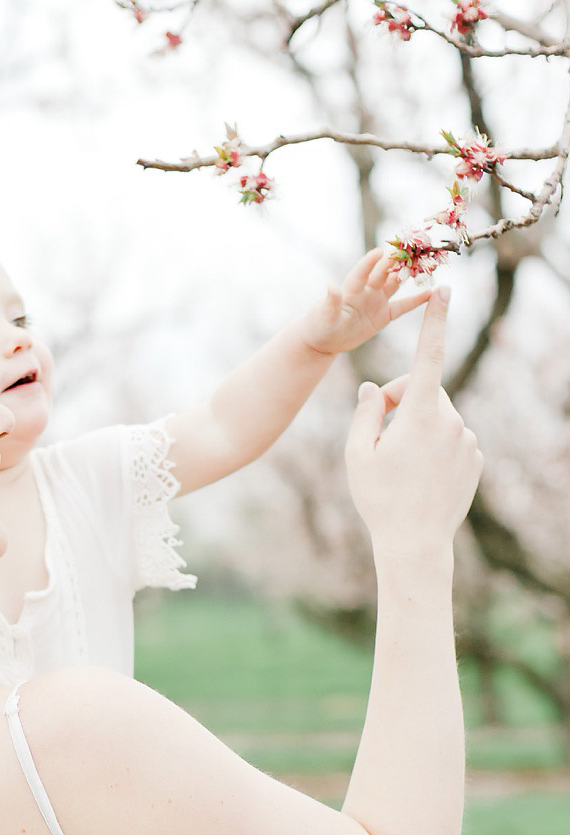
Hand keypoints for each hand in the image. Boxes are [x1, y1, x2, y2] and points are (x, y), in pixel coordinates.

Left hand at [290, 247, 415, 381]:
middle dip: (395, 262)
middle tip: (412, 251)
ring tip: (425, 266)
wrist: (325, 339)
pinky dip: (416, 301)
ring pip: (395, 284)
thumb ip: (331, 301)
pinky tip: (431, 294)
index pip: (362, 273)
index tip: (380, 250)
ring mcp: (376, 301)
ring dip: (407, 276)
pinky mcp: (383, 315)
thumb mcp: (324, 315)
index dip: (370, 262)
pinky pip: (402, 306)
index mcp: (351, 289)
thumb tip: (331, 285)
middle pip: (383, 273)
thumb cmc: (320, 324)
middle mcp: (366, 290)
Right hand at [346, 285, 479, 560]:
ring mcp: (466, 441)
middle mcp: (450, 421)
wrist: (416, 545)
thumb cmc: (381, 498)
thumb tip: (375, 389)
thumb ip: (365, 412)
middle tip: (379, 436)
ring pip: (437, 417)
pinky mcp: (475, 459)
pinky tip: (422, 475)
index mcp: (421, 413)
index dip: (434, 320)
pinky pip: (452, 439)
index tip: (444, 289)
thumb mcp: (358, 452)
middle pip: (423, 391)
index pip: (427, 355)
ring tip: (401, 465)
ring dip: (418, 427)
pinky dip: (436, 446)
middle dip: (401, 403)